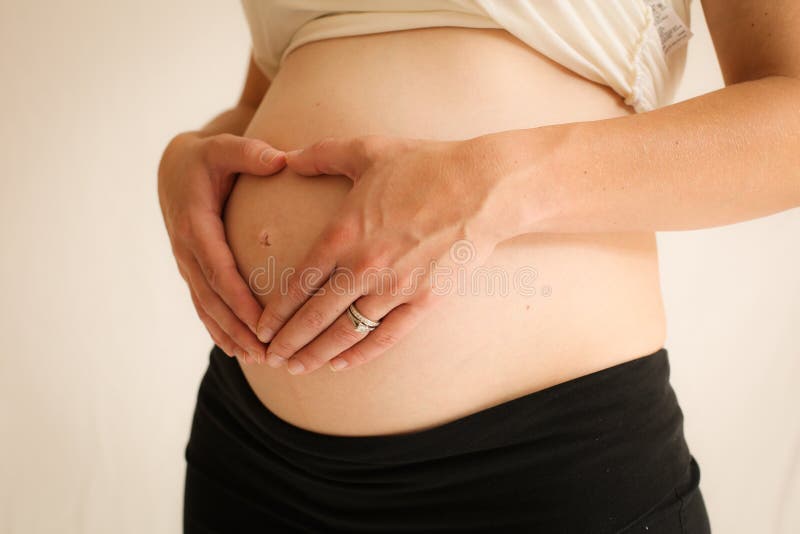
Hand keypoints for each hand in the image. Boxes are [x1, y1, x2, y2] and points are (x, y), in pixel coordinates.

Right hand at [158, 132, 285, 361]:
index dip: (238, 298)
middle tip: (267, 352)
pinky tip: (238, 350)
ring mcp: (187, 264)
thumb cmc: (205, 158)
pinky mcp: (192, 270)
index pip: (218, 269)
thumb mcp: (222, 147)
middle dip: (238, 328)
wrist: (174, 168)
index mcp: (195, 225)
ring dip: (231, 335)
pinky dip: (218, 329)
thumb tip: (279, 159)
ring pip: (207, 308)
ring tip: (258, 359)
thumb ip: (248, 152)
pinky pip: (204, 305)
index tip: (261, 321)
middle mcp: (187, 250)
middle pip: (213, 298)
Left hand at [255, 135, 503, 373]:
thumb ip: (321, 154)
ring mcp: (394, 288)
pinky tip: (342, 365)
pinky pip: (386, 336)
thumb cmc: (425, 165)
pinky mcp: (424, 301)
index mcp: (343, 234)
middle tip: (269, 358)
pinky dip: (361, 354)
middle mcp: (363, 267)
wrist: (483, 187)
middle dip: (288, 342)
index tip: (260, 327)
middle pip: (314, 317)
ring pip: (346, 333)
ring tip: (297, 368)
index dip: (275, 312)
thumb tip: (285, 157)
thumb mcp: (367, 150)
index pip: (297, 283)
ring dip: (317, 355)